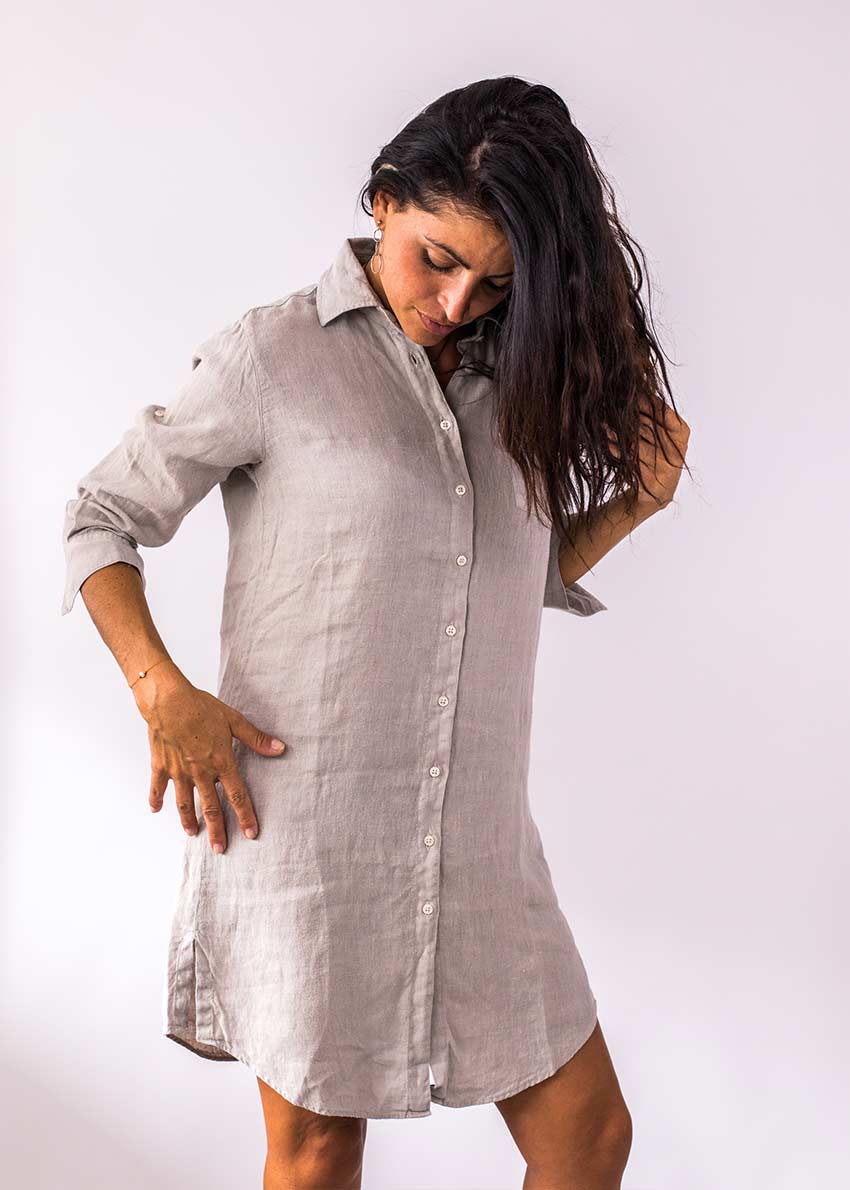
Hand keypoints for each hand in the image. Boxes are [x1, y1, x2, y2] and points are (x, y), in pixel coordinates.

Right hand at [135, 669, 285, 852]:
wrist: (168, 700)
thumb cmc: (201, 707)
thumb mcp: (234, 720)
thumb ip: (256, 738)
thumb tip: (280, 749)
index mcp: (221, 762)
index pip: (237, 795)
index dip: (245, 816)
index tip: (251, 834)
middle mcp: (200, 772)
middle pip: (211, 807)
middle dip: (217, 830)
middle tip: (220, 849)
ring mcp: (178, 772)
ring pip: (185, 804)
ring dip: (189, 820)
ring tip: (193, 834)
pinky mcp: (160, 766)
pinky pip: (157, 788)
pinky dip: (156, 800)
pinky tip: (156, 810)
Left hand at [604, 394, 689, 509]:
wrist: (657, 490)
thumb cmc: (656, 454)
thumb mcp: (660, 434)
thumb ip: (652, 414)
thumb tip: (633, 389)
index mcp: (681, 432)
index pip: (665, 413)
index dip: (646, 403)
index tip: (629, 394)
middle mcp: (676, 449)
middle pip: (648, 428)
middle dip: (628, 418)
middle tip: (610, 408)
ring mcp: (665, 467)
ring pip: (638, 445)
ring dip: (619, 435)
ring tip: (604, 425)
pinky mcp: (651, 480)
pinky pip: (631, 461)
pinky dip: (618, 451)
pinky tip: (608, 443)